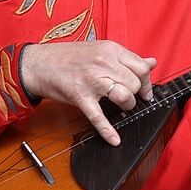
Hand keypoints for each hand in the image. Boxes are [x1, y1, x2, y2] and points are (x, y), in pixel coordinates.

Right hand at [20, 41, 156, 145]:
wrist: (38, 64)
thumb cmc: (69, 57)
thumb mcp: (101, 49)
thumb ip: (127, 58)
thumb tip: (151, 62)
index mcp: (110, 50)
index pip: (141, 67)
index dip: (146, 81)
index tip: (145, 90)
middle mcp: (103, 63)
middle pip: (134, 83)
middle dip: (135, 93)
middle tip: (129, 96)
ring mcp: (91, 80)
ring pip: (124, 96)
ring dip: (127, 105)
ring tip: (123, 106)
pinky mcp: (80, 96)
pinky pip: (98, 116)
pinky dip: (107, 130)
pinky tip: (114, 139)